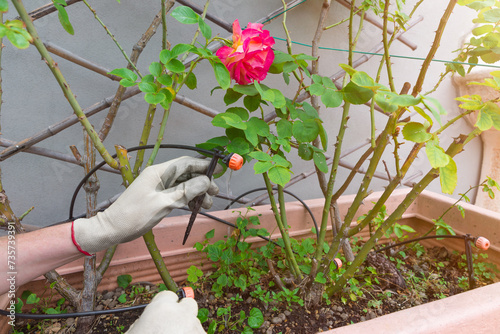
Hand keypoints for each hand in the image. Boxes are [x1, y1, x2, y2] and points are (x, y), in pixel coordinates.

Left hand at [72, 156, 219, 253]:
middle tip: (215, 193)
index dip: (203, 165)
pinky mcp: (158, 196)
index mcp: (159, 172)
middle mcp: (160, 176)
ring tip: (208, 204)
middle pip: (187, 173)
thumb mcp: (163, 204)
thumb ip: (185, 192)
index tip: (219, 171)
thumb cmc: (134, 215)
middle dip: (203, 181)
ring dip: (197, 192)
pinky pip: (178, 193)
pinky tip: (196, 206)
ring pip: (184, 184)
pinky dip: (188, 198)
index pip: (186, 163)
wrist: (113, 228)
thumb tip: (205, 181)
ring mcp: (158, 186)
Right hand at [126, 290, 205, 333]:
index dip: (165, 304)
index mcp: (160, 308)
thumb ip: (146, 319)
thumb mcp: (135, 329)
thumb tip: (152, 318)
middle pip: (189, 304)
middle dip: (184, 312)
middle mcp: (181, 313)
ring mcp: (194, 327)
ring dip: (188, 329)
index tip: (164, 311)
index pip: (168, 295)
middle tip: (175, 324)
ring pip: (195, 322)